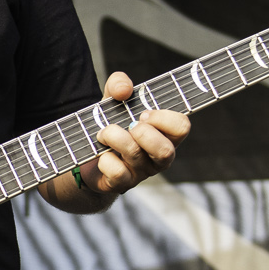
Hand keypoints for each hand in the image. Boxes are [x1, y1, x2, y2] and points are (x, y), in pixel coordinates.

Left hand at [85, 70, 189, 197]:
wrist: (86, 157)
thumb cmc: (111, 127)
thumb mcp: (113, 101)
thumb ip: (119, 84)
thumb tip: (124, 89)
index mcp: (165, 135)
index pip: (182, 127)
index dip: (163, 118)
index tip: (143, 113)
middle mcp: (158, 157)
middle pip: (166, 151)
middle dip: (143, 133)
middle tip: (128, 126)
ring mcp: (141, 173)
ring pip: (136, 156)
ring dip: (115, 137)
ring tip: (104, 133)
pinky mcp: (121, 185)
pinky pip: (117, 173)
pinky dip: (105, 160)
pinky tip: (101, 155)